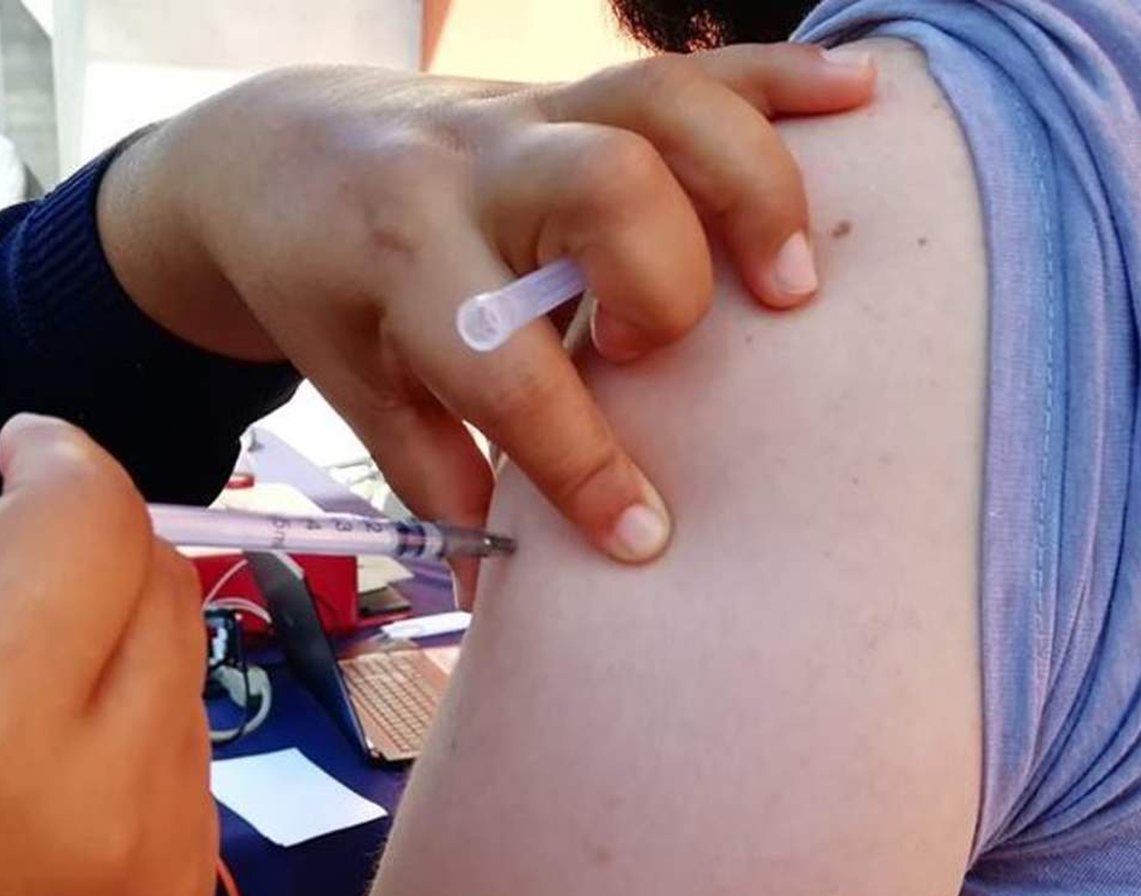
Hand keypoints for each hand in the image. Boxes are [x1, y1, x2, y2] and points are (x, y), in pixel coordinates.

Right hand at [0, 378, 217, 895]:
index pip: (94, 516)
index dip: (57, 456)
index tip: (10, 451)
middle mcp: (105, 799)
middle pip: (162, 582)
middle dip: (90, 539)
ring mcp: (162, 875)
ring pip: (188, 672)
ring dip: (116, 637)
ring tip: (3, 682)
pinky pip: (192, 771)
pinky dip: (134, 733)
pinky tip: (40, 771)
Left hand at [101, 46, 873, 591]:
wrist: (280, 150)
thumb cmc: (323, 281)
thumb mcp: (351, 381)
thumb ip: (428, 471)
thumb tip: (495, 586)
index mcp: (401, 254)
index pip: (504, 362)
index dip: (582, 460)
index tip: (643, 535)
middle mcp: (474, 168)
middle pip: (606, 186)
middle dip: (669, 281)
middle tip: (668, 351)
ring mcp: (534, 111)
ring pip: (664, 103)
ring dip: (752, 183)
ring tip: (796, 279)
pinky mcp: (578, 85)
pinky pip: (696, 63)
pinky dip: (783, 78)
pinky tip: (860, 98)